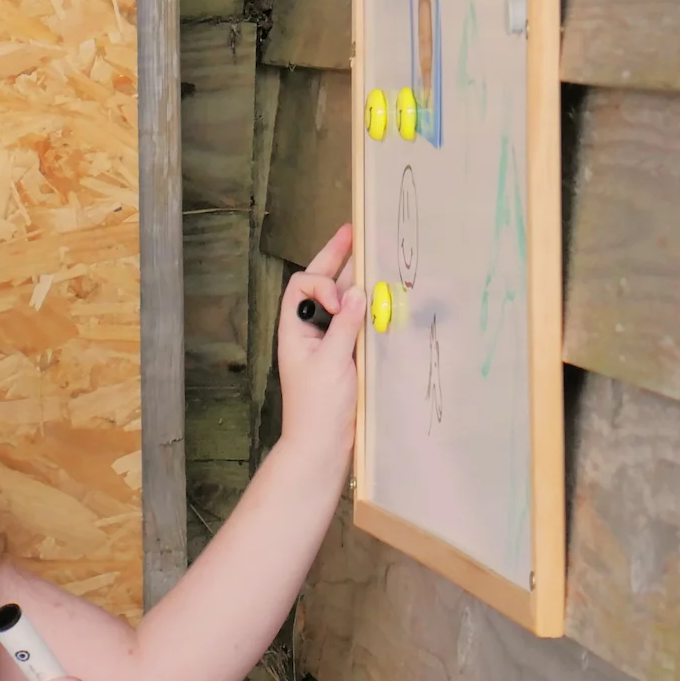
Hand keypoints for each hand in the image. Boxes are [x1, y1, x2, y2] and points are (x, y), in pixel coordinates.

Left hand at [277, 224, 362, 460]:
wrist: (323, 448)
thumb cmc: (318, 409)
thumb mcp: (332, 363)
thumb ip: (344, 325)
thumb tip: (356, 291)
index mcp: (295, 330)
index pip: (302, 286)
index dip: (321, 282)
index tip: (338, 300)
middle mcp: (311, 333)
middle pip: (322, 286)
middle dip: (337, 259)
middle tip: (354, 232)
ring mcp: (329, 345)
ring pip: (342, 304)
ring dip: (357, 282)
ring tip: (374, 255)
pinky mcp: (347, 358)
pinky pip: (357, 325)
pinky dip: (369, 310)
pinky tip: (384, 297)